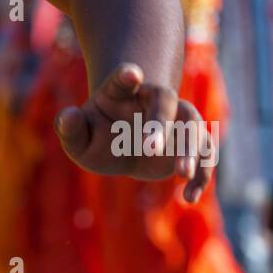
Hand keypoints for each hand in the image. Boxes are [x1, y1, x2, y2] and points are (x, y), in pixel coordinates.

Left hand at [54, 62, 214, 202]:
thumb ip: (71, 129)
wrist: (120, 146)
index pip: (124, 79)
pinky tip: (189, 197)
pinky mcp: (189, 141)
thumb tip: (67, 116)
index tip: (131, 75)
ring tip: (182, 173)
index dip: (126, 75)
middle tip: (150, 147)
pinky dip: (201, 174)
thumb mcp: (79, 138)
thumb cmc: (97, 138)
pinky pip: (205, 153)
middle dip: (159, 123)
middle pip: (165, 102)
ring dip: (190, 148)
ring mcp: (177, 118)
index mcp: (122, 91)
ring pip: (193, 126)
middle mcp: (154, 99)